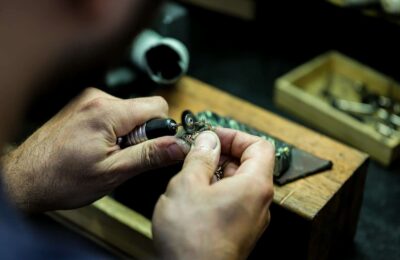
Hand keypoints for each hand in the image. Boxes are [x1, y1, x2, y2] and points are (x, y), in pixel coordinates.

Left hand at [1, 88, 188, 211]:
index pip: (158, 106)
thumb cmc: (61, 179)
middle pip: (144, 108)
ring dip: (129, 133)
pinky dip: (116, 131)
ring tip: (108, 154)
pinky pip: (115, 114)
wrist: (24, 179)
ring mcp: (88, 101)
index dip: (161, 129)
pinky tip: (99, 148)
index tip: (151, 149)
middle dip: (143, 133)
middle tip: (124, 156)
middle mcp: (98, 99)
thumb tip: (179, 146)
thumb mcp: (113, 172)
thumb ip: (150, 155)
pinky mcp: (84, 107)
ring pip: (130, 112)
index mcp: (107, 111)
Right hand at [152, 128, 274, 259]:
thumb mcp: (188, 185)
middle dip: (222, 153)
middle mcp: (258, 202)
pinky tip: (193, 197)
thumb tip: (207, 140)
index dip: (235, 136)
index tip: (213, 136)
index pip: (260, 145)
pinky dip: (216, 191)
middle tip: (197, 153)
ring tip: (190, 176)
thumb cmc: (192, 239)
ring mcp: (250, 218)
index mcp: (254, 185)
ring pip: (238, 183)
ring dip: (216, 173)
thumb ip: (200, 157)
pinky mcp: (238, 230)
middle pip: (249, 163)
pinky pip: (233, 200)